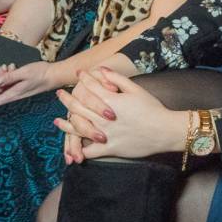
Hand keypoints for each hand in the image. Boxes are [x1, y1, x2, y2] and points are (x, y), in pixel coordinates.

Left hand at [0, 59, 61, 107]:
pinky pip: (8, 84)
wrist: (55, 75)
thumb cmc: (41, 74)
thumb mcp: (24, 72)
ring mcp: (17, 92)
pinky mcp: (20, 87)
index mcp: (13, 94)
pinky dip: (7, 77)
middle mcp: (14, 95)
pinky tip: (13, 68)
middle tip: (1, 70)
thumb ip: (9, 77)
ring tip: (8, 67)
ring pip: (2, 88)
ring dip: (1, 78)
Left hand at [54, 67, 189, 161]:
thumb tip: (102, 69)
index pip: (91, 87)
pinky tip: (72, 147)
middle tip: (60, 94)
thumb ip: (117, 79)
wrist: (164, 131)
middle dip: (67, 98)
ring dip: (66, 124)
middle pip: (78, 106)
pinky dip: (80, 150)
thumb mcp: (136, 89)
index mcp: (110, 101)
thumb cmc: (152, 108)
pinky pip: (90, 151)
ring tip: (57, 121)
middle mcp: (103, 117)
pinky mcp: (110, 149)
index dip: (83, 79)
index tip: (79, 74)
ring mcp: (105, 134)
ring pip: (79, 128)